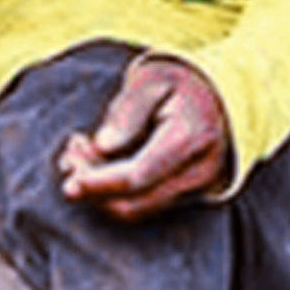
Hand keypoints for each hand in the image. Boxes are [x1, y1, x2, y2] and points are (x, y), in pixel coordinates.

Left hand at [50, 55, 230, 221]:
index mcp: (190, 136)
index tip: (69, 177)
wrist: (221, 94)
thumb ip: (127, 112)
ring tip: (79, 157)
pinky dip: (117, 193)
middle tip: (68, 158)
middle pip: (135, 202)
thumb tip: (103, 146)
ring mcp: (199, 187)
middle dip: (94, 189)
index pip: (137, 176)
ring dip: (101, 193)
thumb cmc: (179, 83)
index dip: (98, 182)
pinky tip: (99, 167)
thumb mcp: (151, 80)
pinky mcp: (191, 196)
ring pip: (138, 209)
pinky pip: (147, 205)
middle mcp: (199, 170)